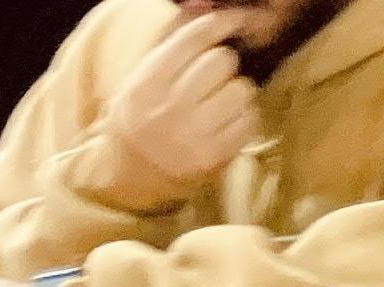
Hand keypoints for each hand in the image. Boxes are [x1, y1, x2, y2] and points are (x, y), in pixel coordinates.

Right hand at [103, 12, 259, 184]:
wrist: (133, 174)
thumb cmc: (142, 115)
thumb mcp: (143, 79)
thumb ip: (172, 45)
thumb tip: (203, 8)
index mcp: (146, 81)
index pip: (194, 37)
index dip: (224, 21)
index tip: (242, 18)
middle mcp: (168, 106)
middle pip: (222, 60)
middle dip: (224, 65)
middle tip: (213, 78)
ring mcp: (193, 133)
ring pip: (242, 90)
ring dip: (237, 92)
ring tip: (219, 103)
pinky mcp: (215, 155)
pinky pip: (250, 120)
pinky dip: (244, 118)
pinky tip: (226, 123)